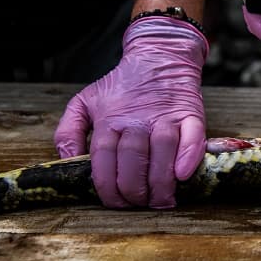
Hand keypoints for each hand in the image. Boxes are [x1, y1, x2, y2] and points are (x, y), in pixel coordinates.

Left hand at [53, 17, 207, 208]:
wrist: (159, 56)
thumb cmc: (121, 85)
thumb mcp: (84, 101)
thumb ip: (68, 131)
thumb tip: (67, 160)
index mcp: (109, 120)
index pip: (104, 159)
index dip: (108, 187)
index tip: (115, 203)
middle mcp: (137, 118)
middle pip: (133, 159)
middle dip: (135, 190)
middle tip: (139, 203)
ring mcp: (166, 116)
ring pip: (162, 151)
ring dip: (161, 181)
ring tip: (161, 200)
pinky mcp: (191, 113)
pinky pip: (193, 137)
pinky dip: (189, 157)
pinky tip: (183, 175)